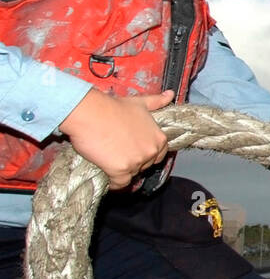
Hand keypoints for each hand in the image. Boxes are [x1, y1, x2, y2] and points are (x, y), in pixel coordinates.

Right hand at [60, 88, 174, 188]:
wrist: (90, 113)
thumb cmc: (113, 107)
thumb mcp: (140, 103)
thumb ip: (157, 102)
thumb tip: (170, 94)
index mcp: (158, 138)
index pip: (157, 155)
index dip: (144, 152)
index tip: (132, 149)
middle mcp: (151, 151)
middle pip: (144, 165)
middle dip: (133, 161)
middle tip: (117, 152)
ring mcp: (137, 161)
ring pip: (132, 174)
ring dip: (121, 170)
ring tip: (109, 159)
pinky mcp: (121, 170)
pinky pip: (120, 184)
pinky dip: (114, 183)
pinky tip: (106, 175)